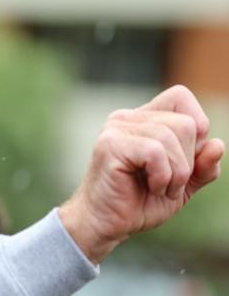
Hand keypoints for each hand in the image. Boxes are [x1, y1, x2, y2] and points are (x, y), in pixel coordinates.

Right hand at [59, 85, 223, 263]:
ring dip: (176, 174)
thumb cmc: (138, 203)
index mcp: (143, 119)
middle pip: (185, 123)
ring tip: (159, 189)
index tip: (183, 160)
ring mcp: (116, 129)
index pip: (180, 97)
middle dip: (188, 161)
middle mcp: (127, 118)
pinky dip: (162, 176)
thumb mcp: (182, 185)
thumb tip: (217, 145)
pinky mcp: (110, 145)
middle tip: (169, 184)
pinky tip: (151, 187)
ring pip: (172, 137)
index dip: (196, 126)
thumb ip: (202, 167)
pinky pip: (155, 152)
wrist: (105, 225)